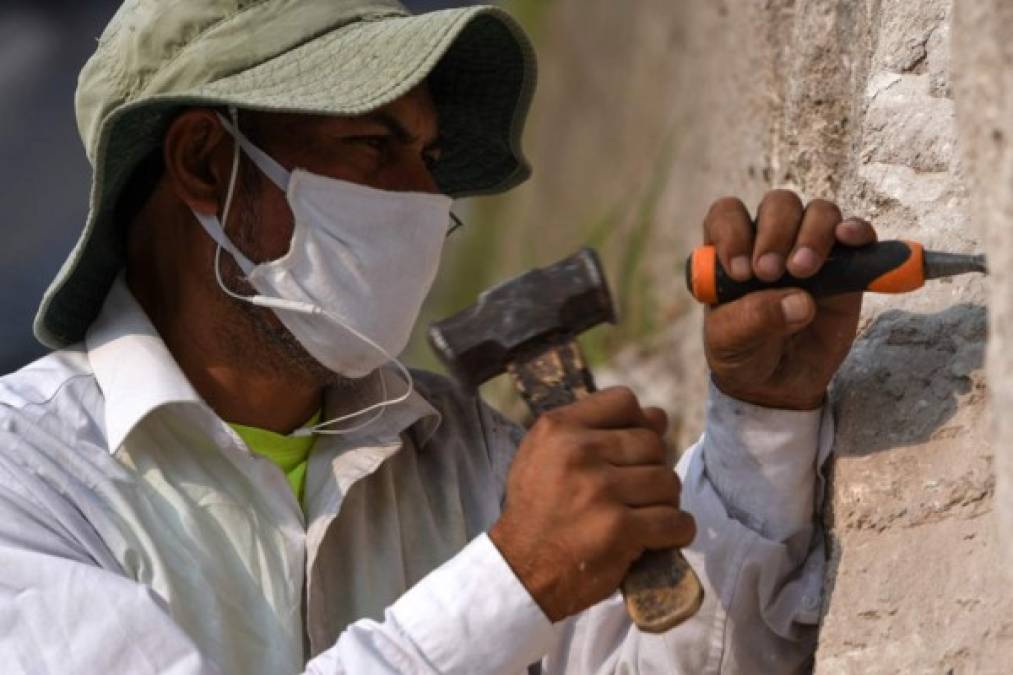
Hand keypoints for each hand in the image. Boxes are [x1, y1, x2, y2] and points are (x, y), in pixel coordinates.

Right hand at [488, 387, 695, 621]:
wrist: (519, 570)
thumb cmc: (537, 510)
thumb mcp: (543, 455)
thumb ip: (591, 429)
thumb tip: (658, 416)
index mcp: (557, 428)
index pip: (623, 401)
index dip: (638, 423)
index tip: (632, 449)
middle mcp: (578, 453)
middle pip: (652, 444)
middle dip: (652, 469)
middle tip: (636, 493)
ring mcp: (600, 491)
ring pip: (668, 482)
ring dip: (664, 502)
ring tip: (642, 515)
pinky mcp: (619, 529)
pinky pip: (675, 521)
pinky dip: (676, 532)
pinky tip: (659, 537)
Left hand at [702, 190, 876, 409]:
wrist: (778, 385)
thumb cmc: (743, 354)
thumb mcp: (731, 342)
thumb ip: (754, 319)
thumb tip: (801, 302)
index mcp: (730, 251)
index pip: (727, 214)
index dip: (732, 232)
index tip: (740, 272)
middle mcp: (769, 240)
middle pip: (778, 205)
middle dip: (775, 233)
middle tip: (769, 273)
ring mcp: (809, 249)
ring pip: (817, 212)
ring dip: (812, 233)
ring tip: (803, 271)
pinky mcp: (846, 266)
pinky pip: (856, 234)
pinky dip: (856, 230)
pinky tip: (849, 239)